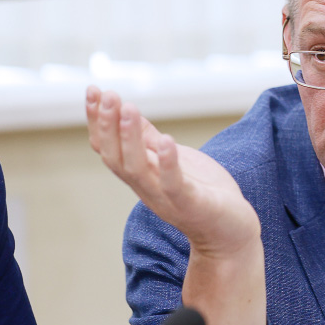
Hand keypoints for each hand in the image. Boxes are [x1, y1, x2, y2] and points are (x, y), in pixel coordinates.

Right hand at [85, 85, 258, 256]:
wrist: (231, 234)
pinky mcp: (191, 205)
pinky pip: (173, 185)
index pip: (108, 148)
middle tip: (107, 95)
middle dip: (108, 126)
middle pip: (115, 158)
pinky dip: (168, 163)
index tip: (93, 90)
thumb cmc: (203, 195)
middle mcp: (147, 188)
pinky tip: (166, 140)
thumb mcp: (174, 160)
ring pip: (137, 169)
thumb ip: (150, 141)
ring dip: (130, 138)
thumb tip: (127, 110)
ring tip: (128, 109)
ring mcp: (167, 198)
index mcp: (141, 176)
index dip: (97, 121)